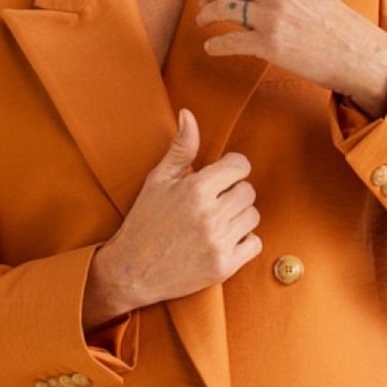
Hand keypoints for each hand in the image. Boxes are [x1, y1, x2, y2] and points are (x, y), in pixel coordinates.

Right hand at [91, 109, 261, 312]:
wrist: (131, 272)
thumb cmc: (143, 223)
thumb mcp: (157, 181)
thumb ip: (181, 149)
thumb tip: (189, 114)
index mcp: (196, 189)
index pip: (240, 166)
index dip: (232, 169)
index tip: (221, 178)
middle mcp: (210, 215)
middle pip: (248, 192)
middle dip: (233, 194)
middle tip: (213, 203)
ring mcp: (219, 242)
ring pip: (253, 217)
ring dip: (239, 218)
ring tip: (215, 223)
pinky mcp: (224, 266)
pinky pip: (255, 244)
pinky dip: (243, 242)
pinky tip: (222, 241)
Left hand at [196, 0, 386, 117]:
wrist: (353, 51)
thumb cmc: (332, 24)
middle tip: (202, 5)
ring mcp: (271, 17)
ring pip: (223, 8)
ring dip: (206, 15)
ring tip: (201, 22)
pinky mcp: (269, 45)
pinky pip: (230, 41)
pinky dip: (216, 45)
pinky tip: (211, 48)